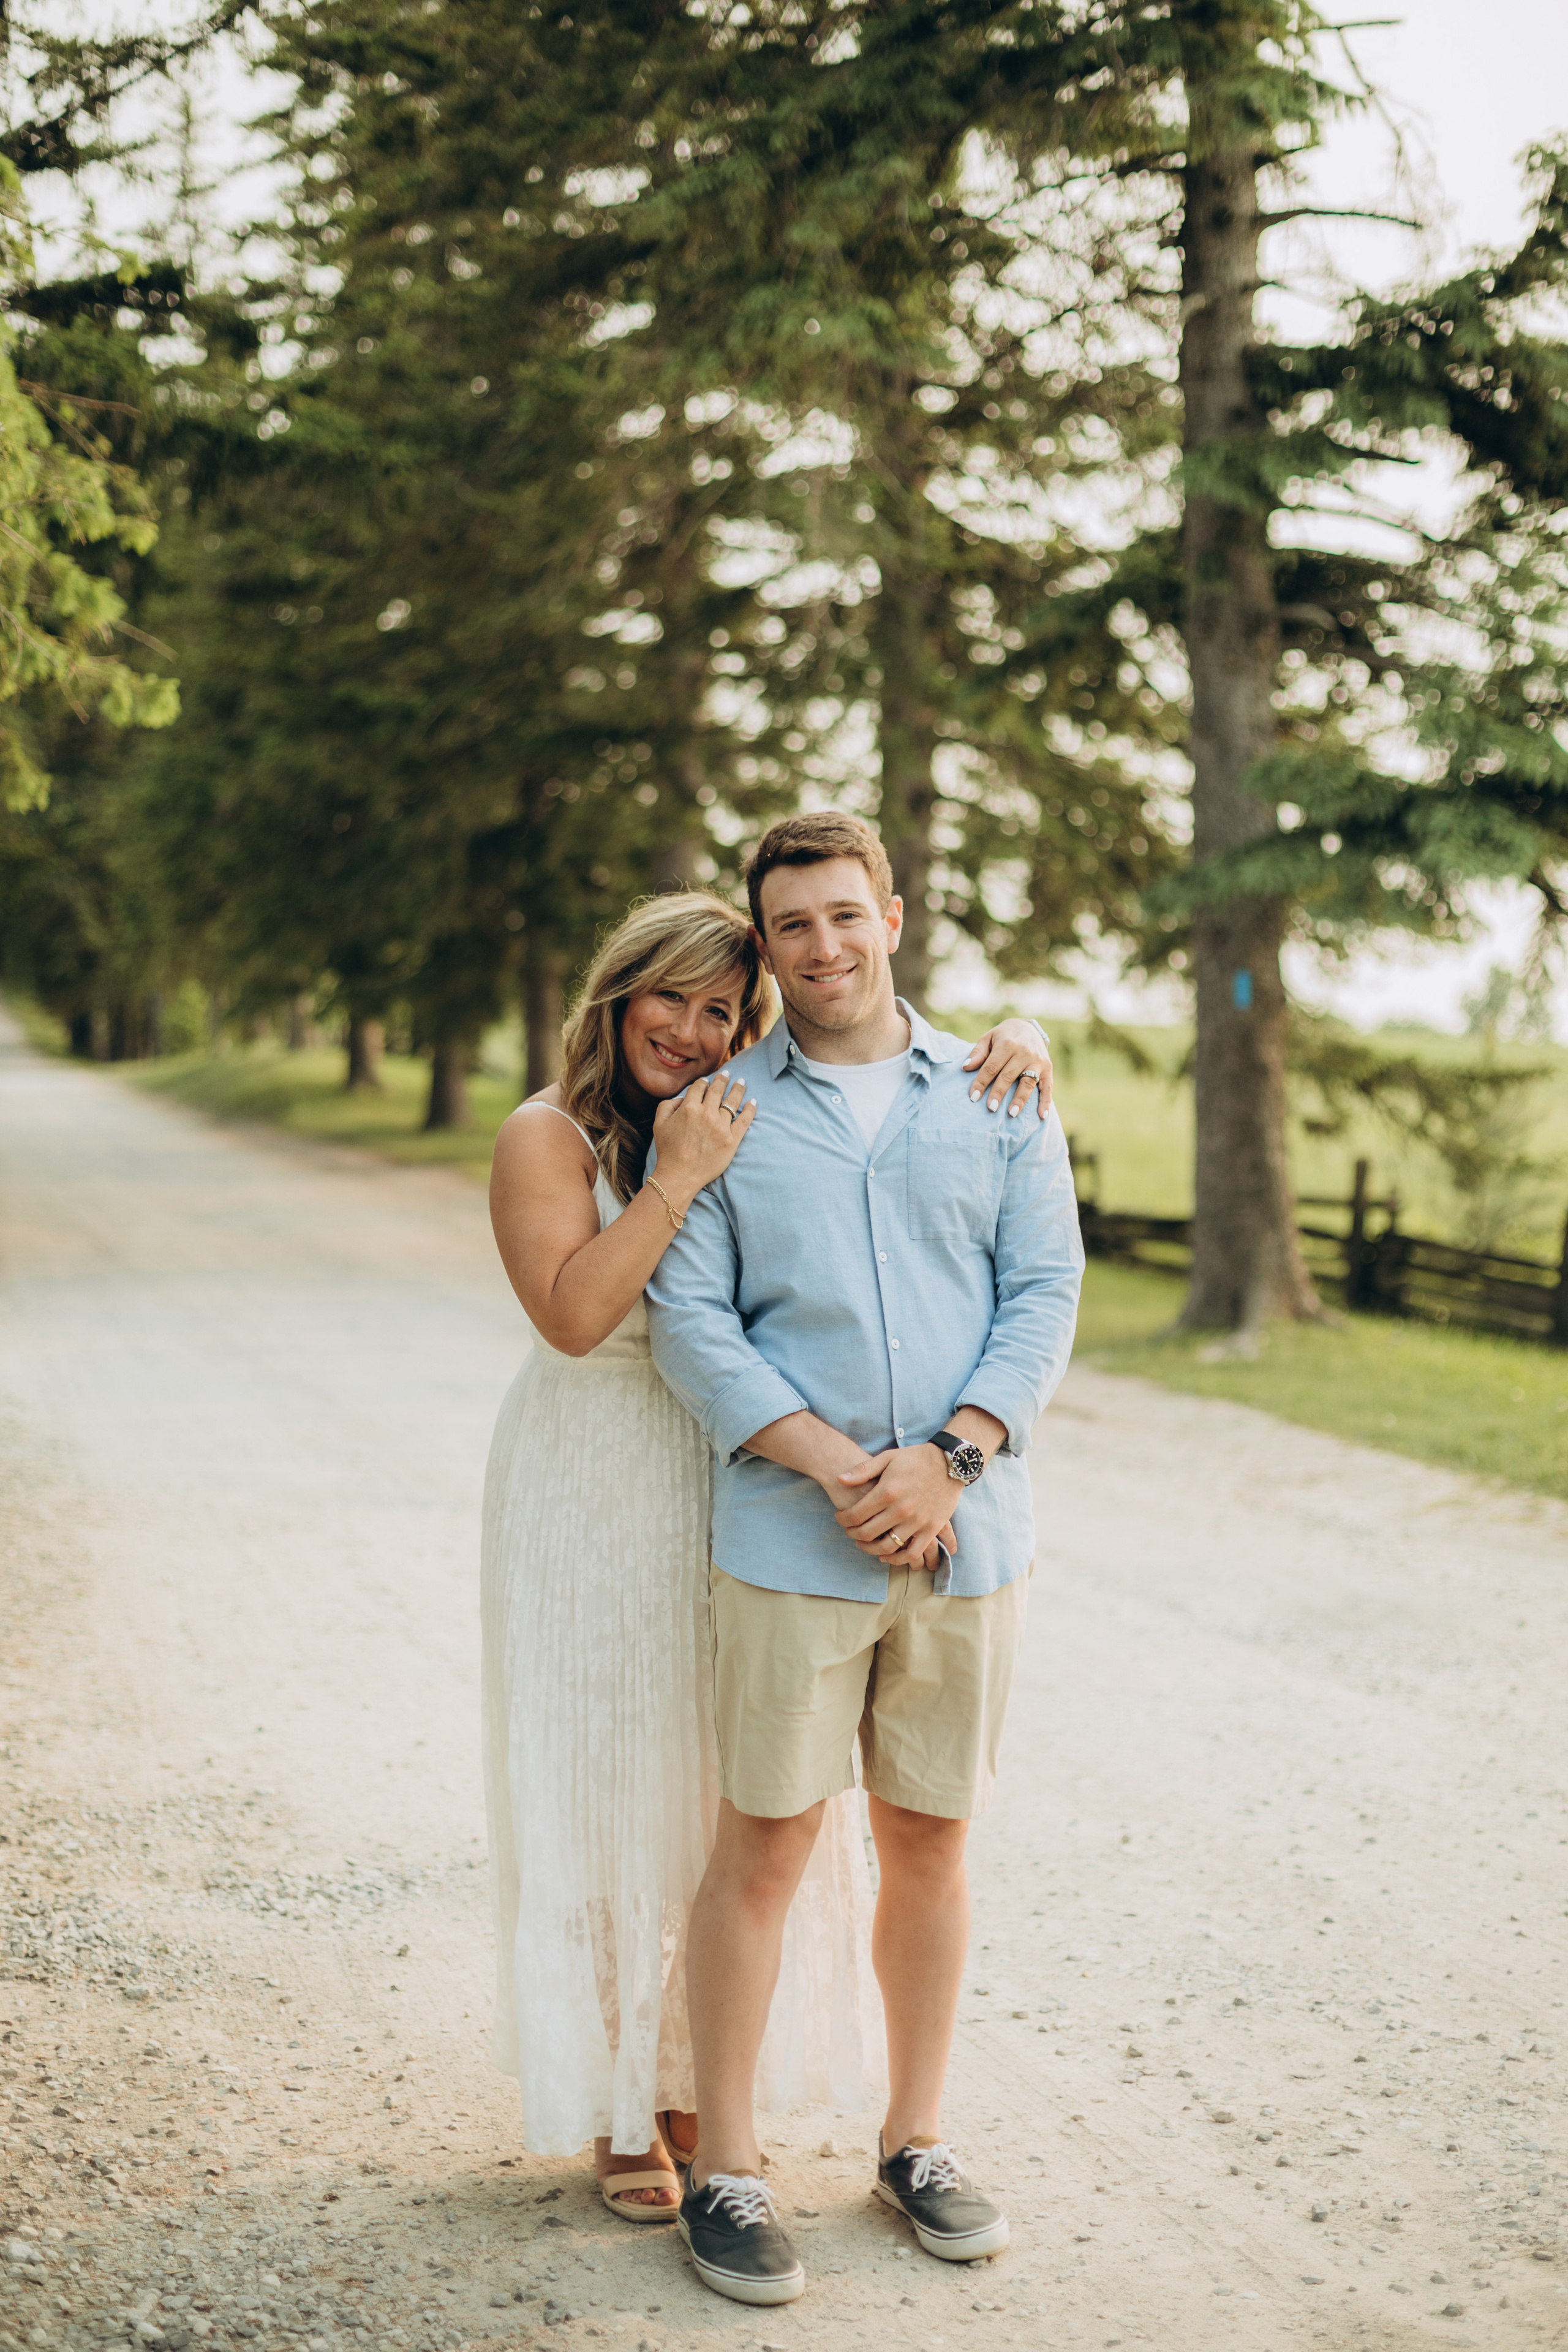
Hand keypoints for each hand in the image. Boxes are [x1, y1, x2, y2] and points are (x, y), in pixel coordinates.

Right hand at [649, 1074, 755, 1206]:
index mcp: (689, 1107)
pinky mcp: (732, 1140)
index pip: (700, 1087)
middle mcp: (707, 1113)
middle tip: (727, 1074)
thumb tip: (681, 1098)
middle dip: (723, 1079)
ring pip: (732, 1102)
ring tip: (742, 1082)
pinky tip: (753, 1102)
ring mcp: (721, 1126)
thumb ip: (667, 1105)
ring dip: (738, 1090)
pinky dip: (750, 1109)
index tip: (707, 1080)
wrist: (679, 1175)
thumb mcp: (659, 1124)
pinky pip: (744, 1120)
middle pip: (718, 1090)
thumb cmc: (668, 1151)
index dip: (704, 1082)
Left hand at [833, 1444, 960, 1562]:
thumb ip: (863, 1470)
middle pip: (867, 1533)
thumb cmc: (916, 1458)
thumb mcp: (887, 1458)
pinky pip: (912, 1552)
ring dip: (870, 1549)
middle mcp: (901, 1509)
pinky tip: (886, 1556)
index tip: (840, 1518)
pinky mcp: (932, 1528)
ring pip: (887, 1546)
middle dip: (852, 1534)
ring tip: (864, 1544)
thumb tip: (840, 1479)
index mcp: (887, 1491)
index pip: (856, 1515)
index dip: (843, 1520)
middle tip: (849, 1531)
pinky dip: (897, 1559)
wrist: (950, 1461)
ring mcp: (917, 1521)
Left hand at [963, 1018, 1051, 1117]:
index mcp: (1007, 1044)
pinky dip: (1046, 1102)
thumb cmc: (1003, 1037)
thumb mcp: (988, 1038)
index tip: (973, 1097)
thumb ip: (978, 1053)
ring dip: (1020, 1099)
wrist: (1028, 1028)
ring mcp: (1038, 1061)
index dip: (981, 1082)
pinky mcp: (1048, 1069)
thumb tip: (965, 1067)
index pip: (991, 1067)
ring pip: (1028, 1083)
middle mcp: (1024, 1052)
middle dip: (999, 1092)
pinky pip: (1048, 1087)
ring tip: (1012, 1114)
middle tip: (990, 1108)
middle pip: (1009, 1076)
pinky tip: (1042, 1115)